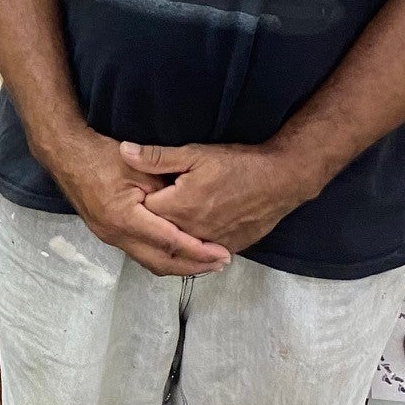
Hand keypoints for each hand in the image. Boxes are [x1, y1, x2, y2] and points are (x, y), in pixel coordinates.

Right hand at [50, 129, 232, 276]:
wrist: (66, 155)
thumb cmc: (102, 156)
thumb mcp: (139, 167)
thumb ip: (164, 189)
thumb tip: (190, 209)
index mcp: (126, 218)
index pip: (170, 243)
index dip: (198, 251)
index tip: (221, 253)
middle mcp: (116, 235)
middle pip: (161, 263)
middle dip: (193, 267)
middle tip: (220, 264)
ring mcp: (109, 237)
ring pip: (150, 263)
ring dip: (179, 265)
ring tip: (205, 262)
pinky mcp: (107, 234)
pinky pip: (140, 254)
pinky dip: (163, 257)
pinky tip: (178, 252)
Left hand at [120, 140, 311, 254]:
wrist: (281, 180)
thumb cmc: (237, 164)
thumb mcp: (194, 154)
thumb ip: (156, 157)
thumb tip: (123, 151)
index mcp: (178, 208)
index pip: (142, 212)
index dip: (136, 202)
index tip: (135, 192)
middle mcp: (191, 231)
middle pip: (158, 233)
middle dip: (150, 222)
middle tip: (148, 208)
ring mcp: (210, 243)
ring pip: (180, 246)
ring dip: (171, 236)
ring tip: (167, 222)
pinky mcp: (228, 248)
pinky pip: (202, 252)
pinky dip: (193, 245)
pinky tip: (190, 234)